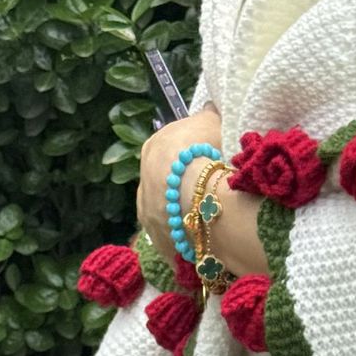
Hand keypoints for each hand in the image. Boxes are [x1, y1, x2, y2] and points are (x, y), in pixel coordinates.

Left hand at [138, 106, 224, 269]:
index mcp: (152, 150)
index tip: (210, 165)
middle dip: (186, 192)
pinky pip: (178, 243)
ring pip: (171, 218)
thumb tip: (210, 111)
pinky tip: (208, 242)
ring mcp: (149, 218)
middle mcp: (143, 184)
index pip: (170, 154)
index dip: (192, 159)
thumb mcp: (209, 121)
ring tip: (213, 223)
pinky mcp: (161, 244)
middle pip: (167, 188)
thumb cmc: (203, 150)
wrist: (197, 192)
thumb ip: (208, 117)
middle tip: (212, 196)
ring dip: (188, 219)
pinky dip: (192, 242)